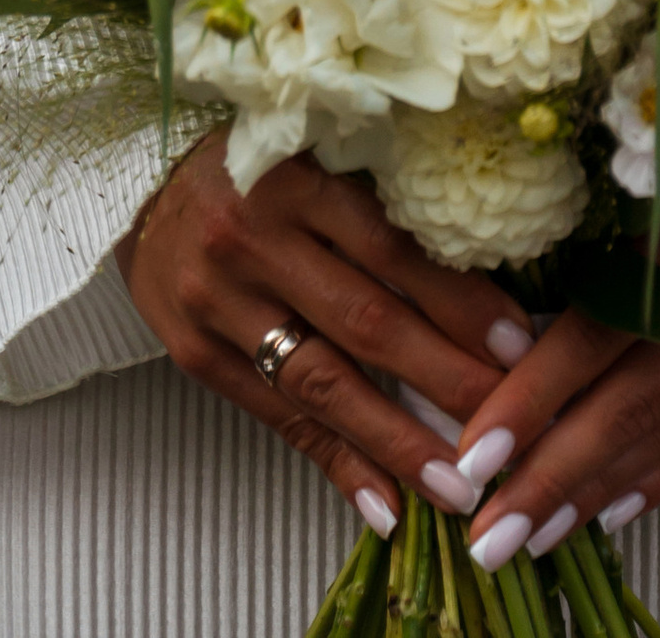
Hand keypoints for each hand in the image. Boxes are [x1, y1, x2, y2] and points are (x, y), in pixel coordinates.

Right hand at [118, 136, 540, 534]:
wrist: (140, 182)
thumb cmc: (256, 166)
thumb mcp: (318, 156)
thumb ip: (384, 203)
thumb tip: (486, 278)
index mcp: (295, 176)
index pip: (391, 249)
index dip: (458, 301)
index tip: (518, 347)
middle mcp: (251, 237)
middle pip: (364, 322)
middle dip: (444, 382)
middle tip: (507, 430)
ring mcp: (217, 300)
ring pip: (322, 382)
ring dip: (394, 442)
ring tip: (456, 488)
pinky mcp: (195, 352)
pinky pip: (277, 417)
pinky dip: (335, 463)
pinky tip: (384, 504)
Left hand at [437, 193, 659, 572]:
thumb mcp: (643, 191)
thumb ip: (587, 259)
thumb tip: (509, 345)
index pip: (591, 339)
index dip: (530, 401)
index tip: (473, 456)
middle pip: (625, 408)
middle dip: (550, 478)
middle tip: (490, 536)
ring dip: (595, 492)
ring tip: (534, 535)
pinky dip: (659, 477)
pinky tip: (611, 511)